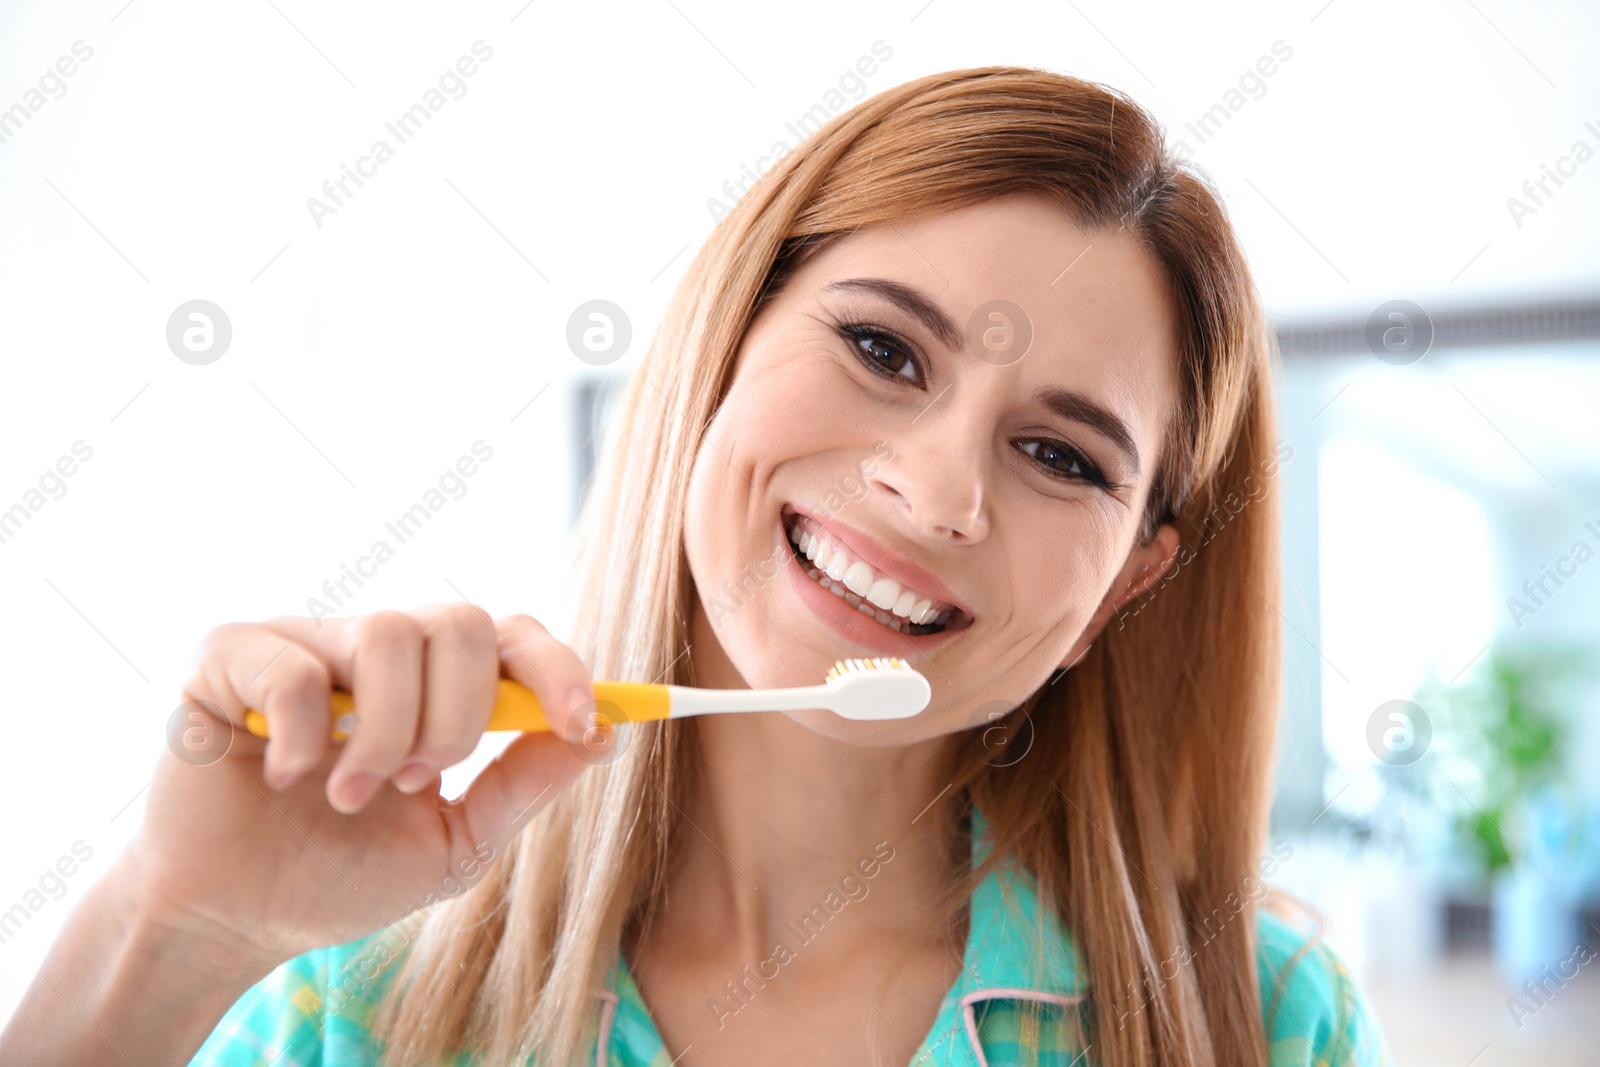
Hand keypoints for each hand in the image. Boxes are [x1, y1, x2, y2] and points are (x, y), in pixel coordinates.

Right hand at [129, 606, 592, 966]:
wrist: (234, 918)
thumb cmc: (342, 874)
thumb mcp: (456, 843)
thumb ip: (524, 785)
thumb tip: (605, 734)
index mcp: (436, 685)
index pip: (515, 637)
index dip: (559, 670)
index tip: (583, 723)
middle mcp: (378, 649)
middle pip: (464, 622)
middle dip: (460, 717)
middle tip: (419, 781)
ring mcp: (308, 643)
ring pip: (391, 632)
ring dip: (386, 735)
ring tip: (351, 794)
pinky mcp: (232, 656)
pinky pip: (297, 668)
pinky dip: (304, 738)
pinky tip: (282, 777)